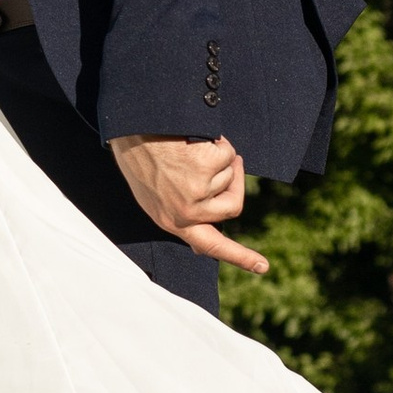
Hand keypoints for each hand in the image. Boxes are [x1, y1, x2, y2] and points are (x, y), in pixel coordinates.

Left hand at [108, 132, 270, 274]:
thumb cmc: (139, 154)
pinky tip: (193, 138)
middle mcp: (186, 212)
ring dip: (217, 155)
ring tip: (188, 144)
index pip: (211, 245)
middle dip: (235, 183)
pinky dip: (217, 141)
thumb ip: (180, 216)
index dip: (240, 257)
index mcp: (171, 221)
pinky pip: (227, 154)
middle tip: (231, 162)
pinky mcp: (205, 169)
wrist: (130, 125)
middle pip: (232, 206)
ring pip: (230, 175)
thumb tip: (199, 247)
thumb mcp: (154, 195)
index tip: (262, 267)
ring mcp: (196, 192)